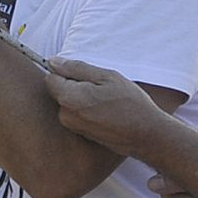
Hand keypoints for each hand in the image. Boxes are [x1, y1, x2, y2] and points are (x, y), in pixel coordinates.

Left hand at [42, 57, 165, 156]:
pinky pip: (77, 114)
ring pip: (69, 102)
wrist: (147, 135)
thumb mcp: (107, 77)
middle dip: (74, 85)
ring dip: (82, 98)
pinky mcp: (80, 134)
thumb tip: (53, 61)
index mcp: (68, 98)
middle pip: (59, 90)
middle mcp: (64, 115)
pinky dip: (87, 110)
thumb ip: (76, 68)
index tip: (86, 74)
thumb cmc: (130, 103)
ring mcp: (72, 127)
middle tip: (101, 87)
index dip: (66, 72)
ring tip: (106, 100)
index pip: (51, 77)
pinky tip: (106, 111)